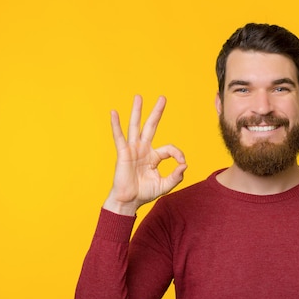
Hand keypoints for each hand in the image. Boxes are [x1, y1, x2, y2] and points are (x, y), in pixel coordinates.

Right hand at [103, 95, 186, 215]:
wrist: (129, 201)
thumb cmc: (145, 193)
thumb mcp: (165, 185)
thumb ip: (176, 176)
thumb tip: (185, 165)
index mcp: (154, 156)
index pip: (169, 148)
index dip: (178, 154)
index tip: (182, 164)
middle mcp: (144, 149)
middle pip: (151, 126)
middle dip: (157, 112)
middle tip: (163, 97)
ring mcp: (133, 150)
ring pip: (136, 126)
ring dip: (137, 111)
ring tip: (139, 96)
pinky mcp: (123, 153)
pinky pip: (119, 137)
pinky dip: (116, 125)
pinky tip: (114, 113)